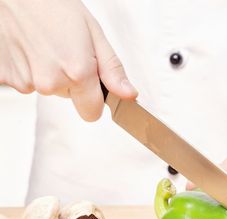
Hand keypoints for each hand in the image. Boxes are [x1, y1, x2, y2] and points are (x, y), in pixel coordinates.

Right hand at [0, 0, 136, 120]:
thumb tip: (129, 94)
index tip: (91, 82)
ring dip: (49, 73)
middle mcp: (50, 83)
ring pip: (48, 90)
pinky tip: (28, 48)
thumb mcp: (94, 33)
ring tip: (44, 45)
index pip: (91, 113)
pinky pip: (25, 83)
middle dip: (71, 81)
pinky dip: (28, 69)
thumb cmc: (53, 6)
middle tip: (64, 50)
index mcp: (77, 74)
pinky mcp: (6, 78)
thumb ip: (113, 70)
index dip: (93, 99)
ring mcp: (25, 82)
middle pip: (70, 99)